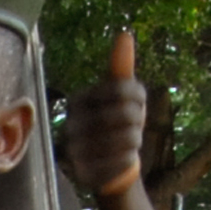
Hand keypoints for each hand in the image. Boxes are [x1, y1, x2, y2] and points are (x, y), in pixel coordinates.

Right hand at [60, 32, 150, 203]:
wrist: (111, 165)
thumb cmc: (118, 122)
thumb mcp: (122, 95)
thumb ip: (121, 68)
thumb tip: (125, 34)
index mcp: (77, 100)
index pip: (122, 90)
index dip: (140, 99)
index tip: (137, 105)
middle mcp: (70, 124)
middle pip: (127, 116)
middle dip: (138, 122)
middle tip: (134, 127)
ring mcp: (75, 151)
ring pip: (127, 140)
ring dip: (135, 142)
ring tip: (128, 143)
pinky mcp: (85, 174)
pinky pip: (123, 162)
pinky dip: (130, 160)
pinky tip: (124, 159)